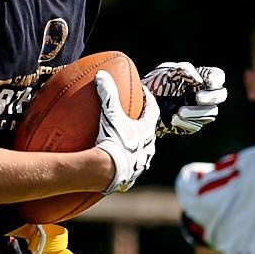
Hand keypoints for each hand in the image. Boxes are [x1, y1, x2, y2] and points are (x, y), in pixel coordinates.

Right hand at [91, 69, 158, 192]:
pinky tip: (114, 165)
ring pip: (141, 153)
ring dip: (135, 147)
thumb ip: (107, 94)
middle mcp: (148, 149)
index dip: (149, 100)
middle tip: (134, 118)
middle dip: (142, 125)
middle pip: (148, 133)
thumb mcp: (110, 115)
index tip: (144, 92)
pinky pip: (128, 169)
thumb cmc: (113, 141)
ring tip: (125, 144)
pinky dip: (124, 165)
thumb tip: (101, 74)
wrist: (108, 172)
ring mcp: (140, 165)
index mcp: (147, 132)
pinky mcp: (129, 179)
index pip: (152, 111)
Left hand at [142, 61, 227, 135]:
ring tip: (179, 112)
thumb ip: (183, 70)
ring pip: (211, 113)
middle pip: (221, 96)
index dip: (217, 79)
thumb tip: (199, 80)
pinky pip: (197, 125)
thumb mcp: (166, 72)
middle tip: (197, 97)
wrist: (140, 104)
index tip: (208, 82)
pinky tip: (173, 119)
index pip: (217, 77)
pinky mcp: (190, 124)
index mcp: (200, 78)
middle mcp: (203, 94)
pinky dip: (186, 123)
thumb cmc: (154, 83)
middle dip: (211, 97)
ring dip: (196, 112)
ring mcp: (198, 110)